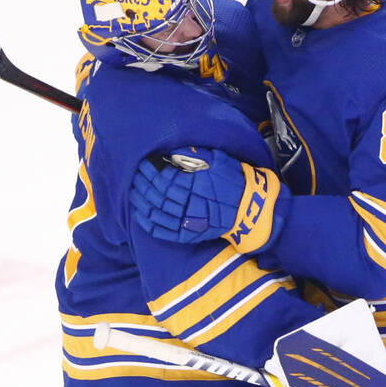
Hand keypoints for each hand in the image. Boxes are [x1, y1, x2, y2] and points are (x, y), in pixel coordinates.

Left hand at [130, 147, 288, 252]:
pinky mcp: (189, 234)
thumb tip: (173, 152)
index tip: (143, 163)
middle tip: (135, 176)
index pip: (164, 177)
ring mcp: (188, 221)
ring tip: (133, 193)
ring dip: (141, 202)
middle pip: (157, 194)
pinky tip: (140, 215)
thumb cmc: (236, 180)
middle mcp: (190, 202)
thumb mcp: (220, 160)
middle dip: (143, 184)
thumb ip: (196, 156)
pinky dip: (148, 224)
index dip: (151, 171)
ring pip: (156, 212)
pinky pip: (162, 231)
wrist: (251, 209)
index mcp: (196, 183)